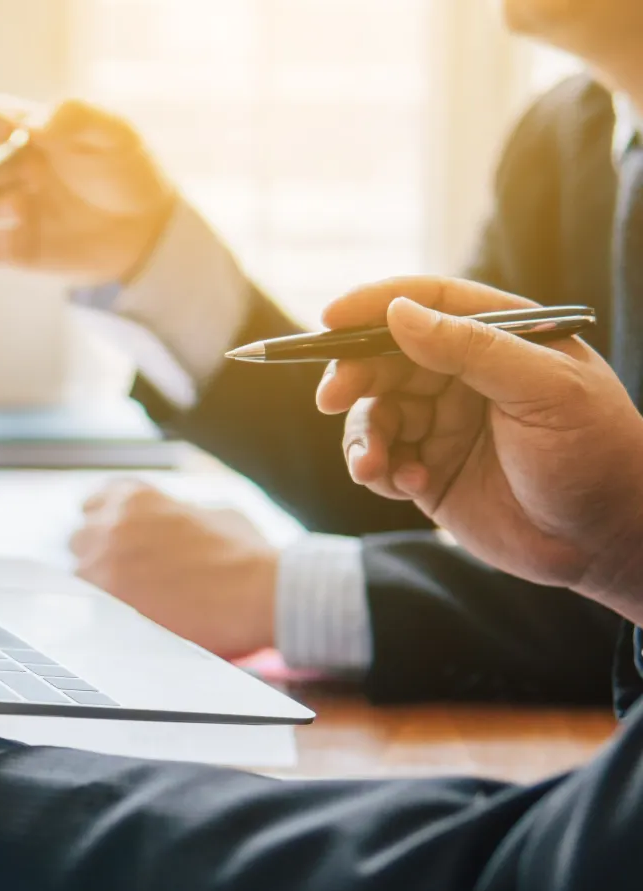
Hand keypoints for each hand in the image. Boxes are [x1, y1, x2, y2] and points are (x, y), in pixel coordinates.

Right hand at [0, 92, 177, 283]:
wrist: (146, 229)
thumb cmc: (128, 171)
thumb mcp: (115, 132)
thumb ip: (76, 115)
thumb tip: (31, 124)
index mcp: (23, 131)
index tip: (13, 133)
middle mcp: (7, 168)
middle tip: (28, 175)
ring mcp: (5, 209)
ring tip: (23, 209)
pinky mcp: (10, 248)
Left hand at [69, 482, 277, 658]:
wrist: (258, 592)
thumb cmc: (245, 554)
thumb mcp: (210, 511)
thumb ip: (176, 514)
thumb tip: (170, 522)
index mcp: (135, 496)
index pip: (91, 503)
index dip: (103, 523)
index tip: (112, 539)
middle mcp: (111, 524)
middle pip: (78, 539)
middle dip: (97, 553)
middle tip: (123, 574)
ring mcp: (104, 564)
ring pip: (80, 574)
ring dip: (99, 585)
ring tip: (131, 600)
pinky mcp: (107, 603)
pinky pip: (88, 606)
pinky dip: (103, 612)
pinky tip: (126, 618)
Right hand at [317, 276, 642, 623]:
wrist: (604, 540)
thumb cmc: (594, 453)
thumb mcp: (543, 390)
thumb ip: (471, 348)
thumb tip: (397, 314)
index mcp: (500, 339)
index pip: (428, 304)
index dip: (376, 305)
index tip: (331, 318)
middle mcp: (465, 377)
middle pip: (386, 358)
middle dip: (353, 376)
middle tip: (331, 398)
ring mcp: (443, 425)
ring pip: (374, 413)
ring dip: (362, 436)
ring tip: (373, 466)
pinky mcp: (428, 472)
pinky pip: (380, 461)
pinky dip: (379, 471)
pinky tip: (409, 486)